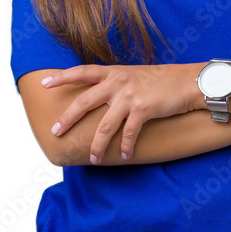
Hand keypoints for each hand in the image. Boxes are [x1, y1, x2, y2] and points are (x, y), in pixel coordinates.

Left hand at [41, 62, 197, 164]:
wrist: (187, 82)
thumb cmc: (162, 80)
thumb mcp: (134, 75)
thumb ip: (116, 83)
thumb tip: (101, 96)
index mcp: (114, 72)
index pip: (82, 72)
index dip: (62, 78)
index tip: (44, 84)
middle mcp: (117, 83)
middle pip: (84, 102)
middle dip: (67, 118)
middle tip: (55, 131)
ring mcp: (129, 96)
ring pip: (104, 126)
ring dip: (97, 145)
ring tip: (92, 159)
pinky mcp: (142, 109)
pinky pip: (128, 133)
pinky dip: (125, 146)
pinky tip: (123, 155)